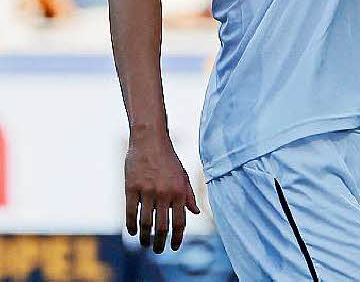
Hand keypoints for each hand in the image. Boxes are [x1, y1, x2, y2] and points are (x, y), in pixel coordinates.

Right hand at [124, 129, 199, 252]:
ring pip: (145, 223)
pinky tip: (133, 232)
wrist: (150, 140)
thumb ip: (189, 195)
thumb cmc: (169, 159)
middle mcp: (164, 193)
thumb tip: (196, 212)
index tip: (174, 247)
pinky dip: (131, 225)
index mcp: (179, 191)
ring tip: (145, 244)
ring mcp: (147, 191)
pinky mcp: (131, 188)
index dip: (178, 238)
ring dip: (145, 237)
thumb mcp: (184, 175)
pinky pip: (130, 212)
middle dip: (160, 242)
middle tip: (157, 250)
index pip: (180, 222)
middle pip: (162, 227)